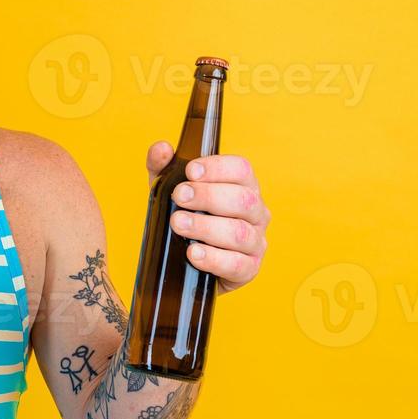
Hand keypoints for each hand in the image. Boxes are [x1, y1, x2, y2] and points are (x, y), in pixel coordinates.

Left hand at [145, 142, 268, 293]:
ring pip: (240, 233)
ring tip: (178, 224)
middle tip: (179, 197)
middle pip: (243, 199)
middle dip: (208, 196)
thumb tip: (161, 149)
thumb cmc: (188, 216)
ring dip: (206, 227)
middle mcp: (256, 212)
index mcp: (243, 187)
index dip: (217, 168)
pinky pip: (237, 264)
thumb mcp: (170, 190)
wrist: (188, 261)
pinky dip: (213, 258)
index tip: (191, 171)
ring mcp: (256, 242)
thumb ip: (164, 168)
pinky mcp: (249, 269)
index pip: (241, 169)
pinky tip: (193, 253)